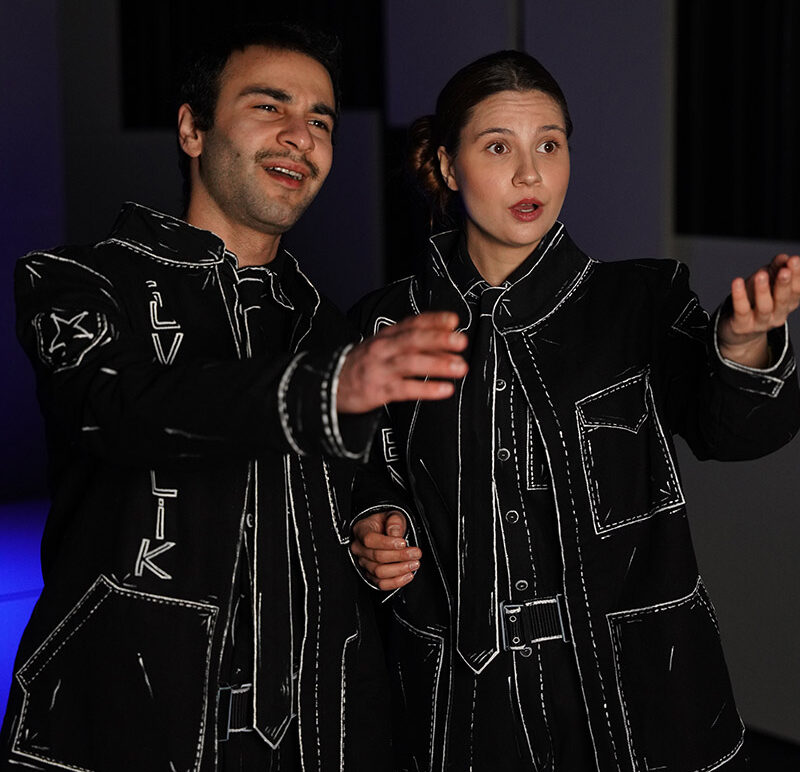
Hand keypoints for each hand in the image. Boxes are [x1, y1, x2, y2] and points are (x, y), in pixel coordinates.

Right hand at [337, 312, 467, 412]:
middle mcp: (383, 349)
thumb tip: (446, 342)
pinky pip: (405, 389)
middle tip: (461, 340)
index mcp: (386, 336)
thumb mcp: (381, 346)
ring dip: (438, 364)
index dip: (433, 320)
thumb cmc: (362, 365)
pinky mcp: (378, 390)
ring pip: (411, 362)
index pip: (412, 323)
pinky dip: (426, 389)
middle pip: (413, 339)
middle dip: (439, 339)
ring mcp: (380, 369)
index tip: (453, 320)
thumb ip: (409, 342)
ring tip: (460, 367)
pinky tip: (444, 389)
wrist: (327, 384)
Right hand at [350, 510, 421, 590]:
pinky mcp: (371, 575)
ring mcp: (364, 563)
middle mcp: (360, 548)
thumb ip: (394, 522)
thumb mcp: (392, 515)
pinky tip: (407, 575)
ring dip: (400, 570)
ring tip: (414, 564)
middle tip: (415, 553)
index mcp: (362, 531)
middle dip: (400, 556)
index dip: (387, 543)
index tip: (403, 542)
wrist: (383, 530)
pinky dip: (396, 582)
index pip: (370, 540)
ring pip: (379, 572)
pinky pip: (381, 584)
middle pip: (377, 557)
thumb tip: (395, 534)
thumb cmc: (386, 522)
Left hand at [718, 254, 799, 366]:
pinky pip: (741, 310)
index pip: (797, 290)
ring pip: (764, 307)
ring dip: (763, 290)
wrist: (738, 332)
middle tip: (785, 269)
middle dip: (785, 283)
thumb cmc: (753, 302)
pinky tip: (737, 282)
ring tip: (761, 274)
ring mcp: (760, 323)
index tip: (794, 260)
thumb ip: (775, 269)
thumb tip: (784, 256)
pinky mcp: (742, 326)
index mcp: (788, 304)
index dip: (797, 276)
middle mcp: (778, 315)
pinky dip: (739, 296)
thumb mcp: (766, 283)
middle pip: (784, 299)